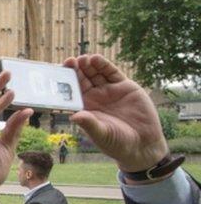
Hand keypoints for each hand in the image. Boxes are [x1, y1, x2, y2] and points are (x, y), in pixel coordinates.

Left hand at [67, 55, 167, 172]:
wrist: (143, 144)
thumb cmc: (117, 143)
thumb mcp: (102, 134)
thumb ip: (89, 124)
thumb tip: (73, 117)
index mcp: (85, 108)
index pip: (72, 92)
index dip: (66, 83)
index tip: (59, 76)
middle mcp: (95, 97)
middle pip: (82, 79)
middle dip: (76, 70)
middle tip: (69, 61)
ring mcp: (110, 91)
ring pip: (96, 74)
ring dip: (88, 65)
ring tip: (82, 59)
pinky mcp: (125, 87)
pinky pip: (112, 73)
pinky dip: (104, 66)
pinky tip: (97, 59)